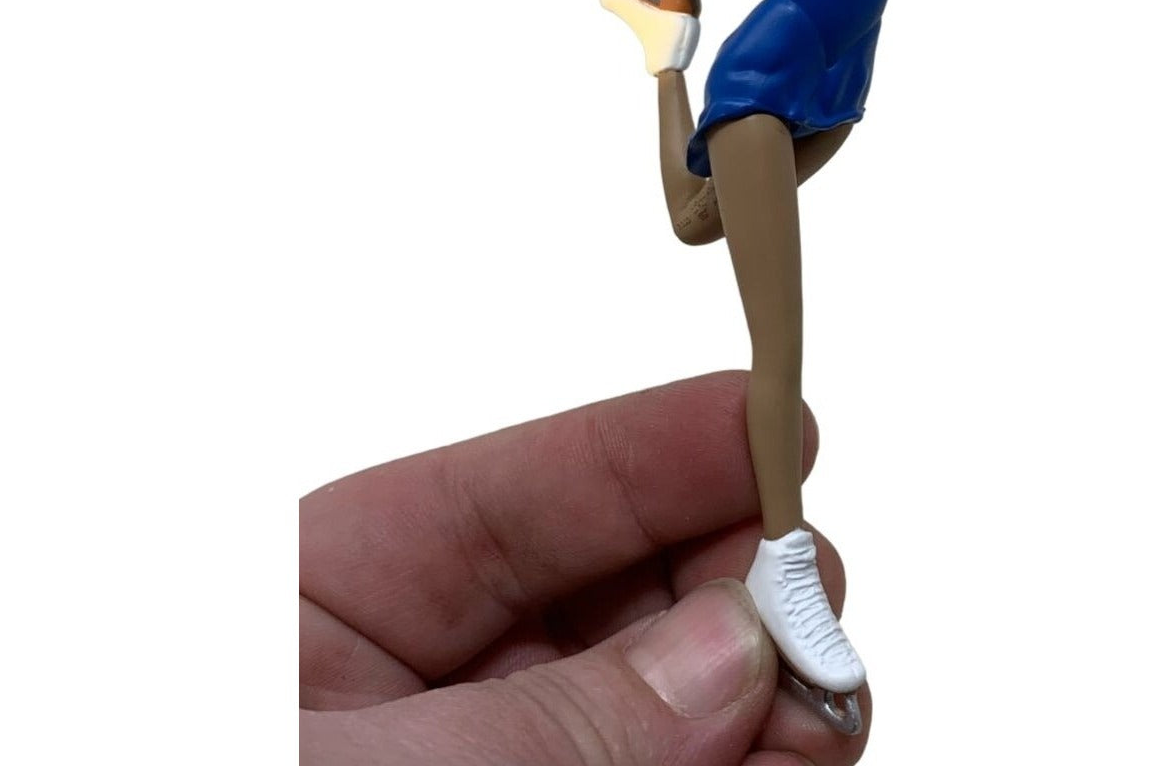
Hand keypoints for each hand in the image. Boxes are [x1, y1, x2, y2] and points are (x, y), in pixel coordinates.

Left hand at [301, 372, 871, 765]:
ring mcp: (498, 753)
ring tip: (817, 722)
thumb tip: (730, 644)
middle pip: (615, 585)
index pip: (520, 490)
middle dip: (729, 583)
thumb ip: (544, 728)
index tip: (777, 418)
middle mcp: (425, 676)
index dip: (656, 444)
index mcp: (334, 600)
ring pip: (665, 694)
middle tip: (816, 616)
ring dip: (757, 698)